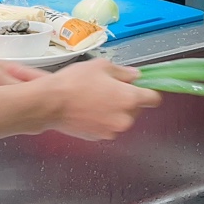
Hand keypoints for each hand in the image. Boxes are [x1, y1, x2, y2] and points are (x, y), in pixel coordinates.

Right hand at [41, 58, 160, 140]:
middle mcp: (124, 118)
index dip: (149, 91)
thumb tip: (133, 76)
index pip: (154, 98)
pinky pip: (108, 126)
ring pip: (121, 118)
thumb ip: (123, 72)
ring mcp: (112, 131)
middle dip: (127, 99)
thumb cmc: (74, 83)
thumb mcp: (101, 66)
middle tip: (109, 89)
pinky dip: (102, 120)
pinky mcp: (99, 138)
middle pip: (136, 109)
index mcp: (129, 99)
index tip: (143, 88)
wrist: (50, 103)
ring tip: (95, 98)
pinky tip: (88, 109)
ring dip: (114, 110)